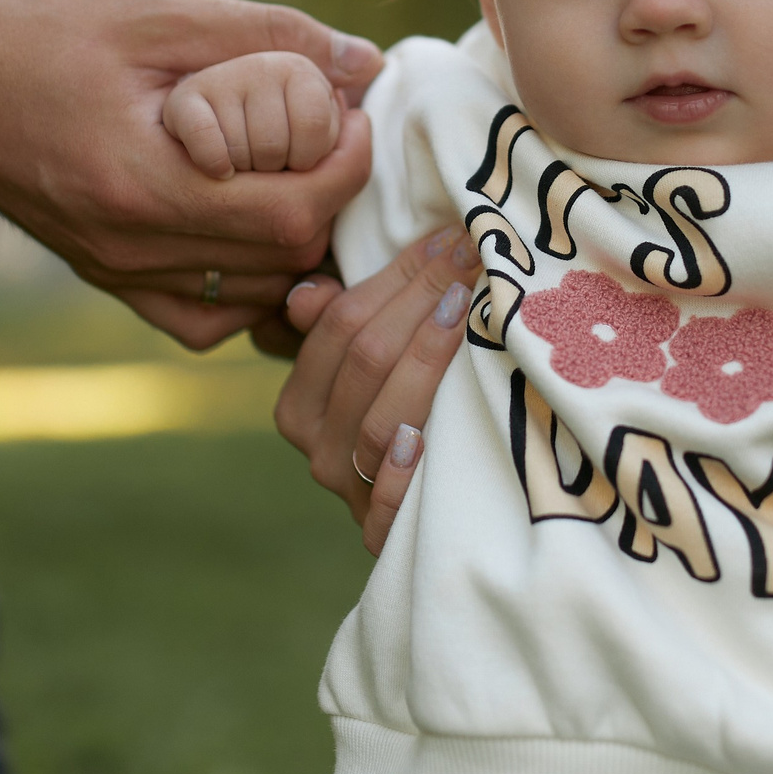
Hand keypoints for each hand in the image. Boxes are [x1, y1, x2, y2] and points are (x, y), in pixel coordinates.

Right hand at [0, 0, 383, 347]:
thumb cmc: (46, 36)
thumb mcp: (158, 13)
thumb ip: (267, 35)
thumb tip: (366, 64)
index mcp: (142, 182)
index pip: (290, 212)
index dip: (346, 168)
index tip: (356, 116)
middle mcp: (131, 249)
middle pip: (282, 261)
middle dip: (333, 202)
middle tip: (338, 141)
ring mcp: (118, 275)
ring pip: (255, 298)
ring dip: (298, 243)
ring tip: (301, 174)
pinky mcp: (110, 281)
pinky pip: (207, 318)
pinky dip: (249, 282)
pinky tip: (250, 225)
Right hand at [271, 228, 480, 554]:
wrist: (430, 533)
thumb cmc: (402, 426)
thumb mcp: (366, 376)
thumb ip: (338, 327)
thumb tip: (309, 292)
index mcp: (300, 403)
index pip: (340, 324)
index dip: (396, 276)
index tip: (449, 238)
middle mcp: (314, 447)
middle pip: (365, 360)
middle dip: (421, 299)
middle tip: (472, 255)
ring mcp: (349, 491)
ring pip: (383, 417)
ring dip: (427, 359)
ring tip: (468, 309)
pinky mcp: (383, 534)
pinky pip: (390, 501)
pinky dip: (404, 469)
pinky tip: (424, 438)